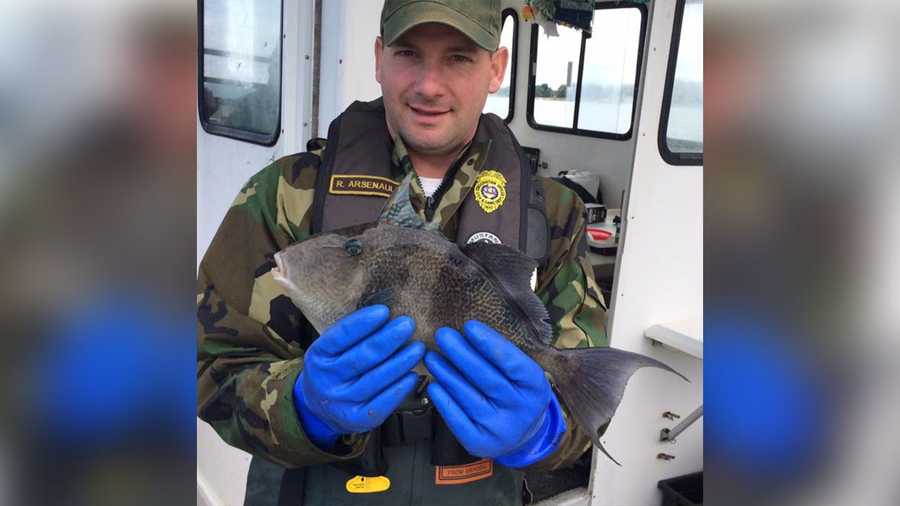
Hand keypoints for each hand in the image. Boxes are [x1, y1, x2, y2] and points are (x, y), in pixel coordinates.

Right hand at [293, 305, 424, 448]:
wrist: (320, 409)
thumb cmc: (334, 368)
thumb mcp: (332, 349)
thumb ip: (353, 334)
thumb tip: (386, 314)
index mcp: (319, 356)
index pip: (340, 337)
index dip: (362, 323)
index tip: (384, 311)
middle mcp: (327, 379)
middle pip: (361, 357)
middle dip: (387, 339)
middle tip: (407, 325)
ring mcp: (342, 401)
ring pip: (375, 379)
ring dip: (400, 362)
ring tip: (417, 348)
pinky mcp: (358, 419)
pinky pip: (382, 403)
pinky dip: (399, 388)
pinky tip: (412, 375)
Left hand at [424, 321, 565, 467]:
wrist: (523, 435)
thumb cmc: (517, 392)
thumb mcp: (522, 374)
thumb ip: (502, 356)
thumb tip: (468, 332)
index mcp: (535, 388)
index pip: (513, 364)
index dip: (490, 345)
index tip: (469, 326)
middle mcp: (521, 410)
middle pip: (488, 380)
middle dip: (462, 355)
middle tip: (443, 335)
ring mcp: (500, 429)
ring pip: (469, 397)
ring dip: (447, 374)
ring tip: (432, 356)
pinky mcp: (479, 443)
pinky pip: (458, 420)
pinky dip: (444, 401)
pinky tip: (434, 385)